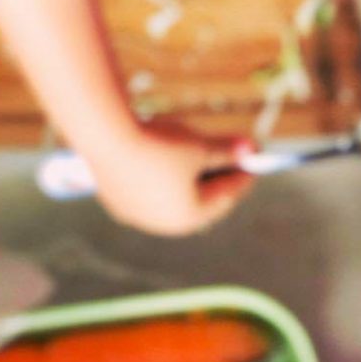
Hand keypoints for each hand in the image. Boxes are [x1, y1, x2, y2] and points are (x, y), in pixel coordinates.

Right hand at [86, 121, 255, 235]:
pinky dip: (161, 178)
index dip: (242, 176)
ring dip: (187, 181)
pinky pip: (147, 191)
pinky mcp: (116, 200)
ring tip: (199, 160)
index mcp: (188, 217)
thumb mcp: (199, 145)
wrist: (106, 137)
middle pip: (198, 202)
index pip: (225, 196)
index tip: (254, 161)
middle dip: (215, 180)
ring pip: (170, 199)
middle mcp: (161, 224)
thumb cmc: (160, 144)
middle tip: (231, 161)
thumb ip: (226, 151)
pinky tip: (164, 163)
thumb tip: (251, 148)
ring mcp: (136, 214)